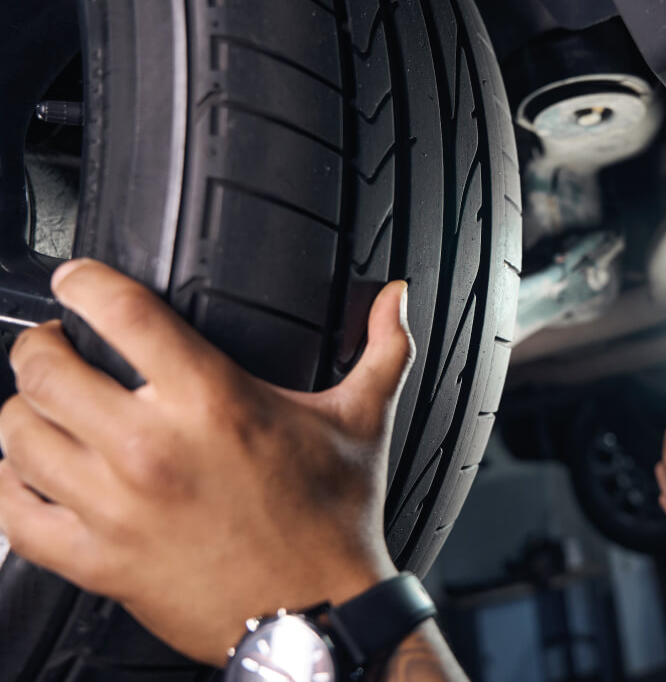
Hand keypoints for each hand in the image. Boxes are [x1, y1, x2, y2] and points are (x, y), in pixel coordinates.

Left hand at [0, 259, 413, 665]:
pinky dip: (11, 485)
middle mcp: (152, 447)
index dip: (83, 282)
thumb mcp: (363, 420)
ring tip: (44, 408)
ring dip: (23, 413)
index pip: (118, 312)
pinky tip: (33, 472)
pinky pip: (15, 513)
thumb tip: (398, 296)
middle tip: (56, 347)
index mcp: (214, 400)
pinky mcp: (97, 559)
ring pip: (18, 436)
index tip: (77, 281)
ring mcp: (116, 506)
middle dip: (42, 346)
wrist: (319, 613)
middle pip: (45, 369)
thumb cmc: (334, 519)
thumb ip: (382, 347)